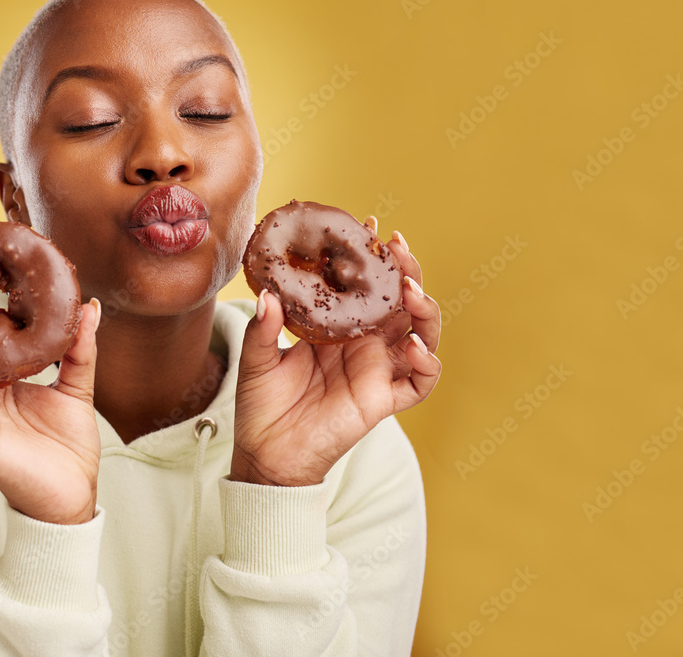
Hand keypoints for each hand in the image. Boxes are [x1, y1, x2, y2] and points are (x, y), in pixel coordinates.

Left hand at [231, 227, 440, 486]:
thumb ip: (264, 328)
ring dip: (425, 310)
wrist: (265, 454)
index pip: (364, 285)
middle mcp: (363, 344)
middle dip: (407, 272)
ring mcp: (376, 370)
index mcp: (336, 328)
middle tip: (397, 251)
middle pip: (400, 302)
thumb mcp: (256, 359)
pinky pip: (420, 382)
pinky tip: (414, 348)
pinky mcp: (382, 400)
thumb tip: (267, 294)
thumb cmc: (261, 405)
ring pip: (421, 334)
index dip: (372, 258)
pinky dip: (427, 364)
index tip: (370, 228)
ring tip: (411, 293)